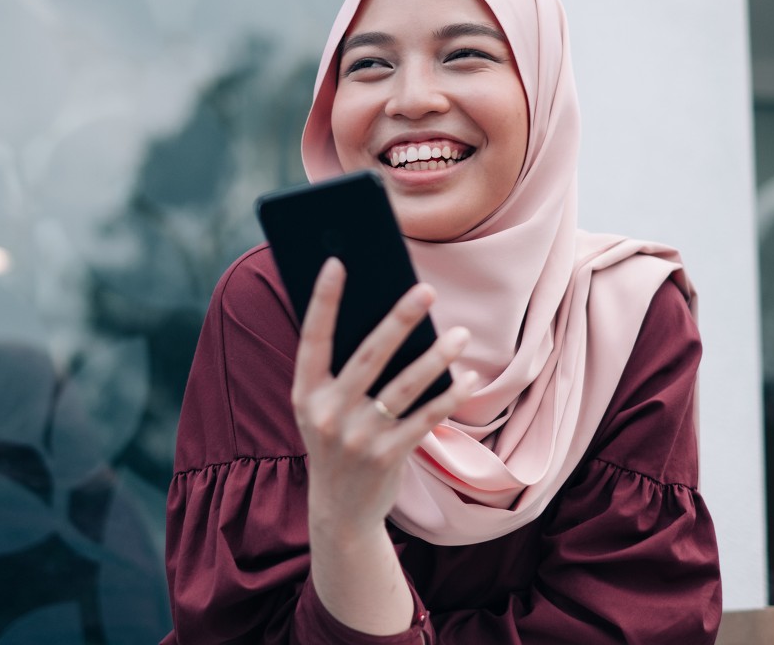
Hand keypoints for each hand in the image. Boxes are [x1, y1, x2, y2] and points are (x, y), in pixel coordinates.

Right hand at [293, 257, 475, 634]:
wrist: (340, 511)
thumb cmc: (337, 443)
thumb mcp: (323, 408)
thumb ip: (342, 371)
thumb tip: (381, 314)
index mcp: (306, 394)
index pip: (312, 338)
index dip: (323, 300)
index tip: (337, 261)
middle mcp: (328, 414)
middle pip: (368, 355)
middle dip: (398, 319)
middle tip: (426, 288)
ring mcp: (357, 438)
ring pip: (404, 386)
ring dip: (436, 356)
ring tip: (460, 333)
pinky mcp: (387, 457)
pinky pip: (425, 419)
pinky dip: (449, 395)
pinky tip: (468, 375)